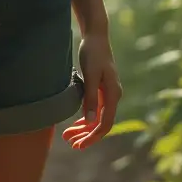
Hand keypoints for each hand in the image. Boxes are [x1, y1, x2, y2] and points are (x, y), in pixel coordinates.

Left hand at [62, 32, 121, 149]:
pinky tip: (74, 124)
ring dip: (83, 128)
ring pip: (96, 117)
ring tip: (67, 136)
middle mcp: (113, 96)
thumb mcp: (91, 75)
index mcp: (113, 94)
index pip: (104, 123)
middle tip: (70, 144)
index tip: (78, 146)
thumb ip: (91, 98)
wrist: (96, 35)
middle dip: (86, 135)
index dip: (92, 137)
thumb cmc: (93, 53)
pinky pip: (94, 109)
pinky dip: (84, 117)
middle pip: (101, 123)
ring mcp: (107, 93)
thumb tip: (90, 122)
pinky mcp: (100, 88)